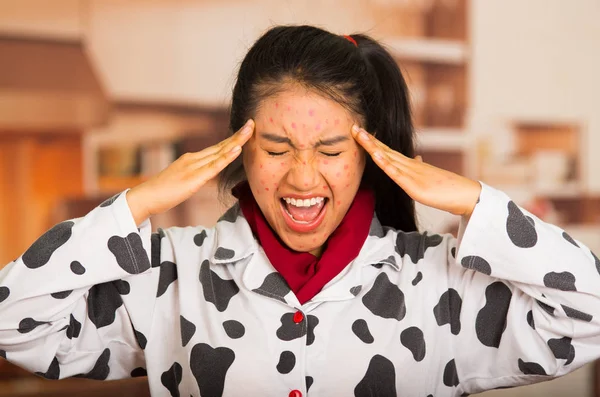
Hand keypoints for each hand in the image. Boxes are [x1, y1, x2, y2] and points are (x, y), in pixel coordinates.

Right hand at [126, 120, 254, 224]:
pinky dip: (227, 157)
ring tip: (250, 130)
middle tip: (252, 123)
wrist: (144, 197)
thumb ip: (194, 177)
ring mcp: (193, 167)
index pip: (216, 148)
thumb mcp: (182, 181)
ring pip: (220, 152)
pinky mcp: (194, 178)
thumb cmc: (161, 193)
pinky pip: (214, 166)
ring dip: (236, 141)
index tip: (245, 131)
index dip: (232, 140)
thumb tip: (206, 177)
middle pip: (220, 146)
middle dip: (238, 135)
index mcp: (191, 160)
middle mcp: (193, 159)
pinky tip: (238, 149)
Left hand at [351, 125, 480, 217]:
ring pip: (389, 158)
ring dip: (373, 147)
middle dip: (368, 140)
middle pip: (384, 150)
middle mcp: (409, 166)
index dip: (372, 141)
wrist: (464, 195)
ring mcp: (412, 174)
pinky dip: (387, 165)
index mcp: (409, 165)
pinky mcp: (415, 186)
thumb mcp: (428, 177)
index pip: (387, 150)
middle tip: (353, 127)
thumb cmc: (446, 188)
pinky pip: (398, 175)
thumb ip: (419, 168)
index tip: (358, 131)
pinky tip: (377, 156)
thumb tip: (417, 158)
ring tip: (360, 136)